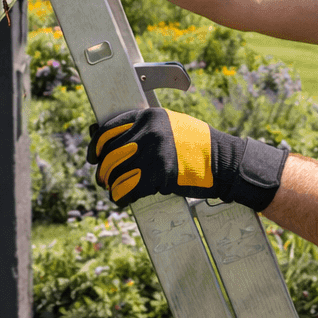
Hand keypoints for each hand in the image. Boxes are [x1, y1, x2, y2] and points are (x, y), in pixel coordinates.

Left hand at [87, 108, 288, 210]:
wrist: (223, 161)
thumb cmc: (196, 145)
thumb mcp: (170, 125)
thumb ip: (142, 128)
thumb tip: (103, 134)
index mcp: (149, 116)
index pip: (109, 128)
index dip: (96, 145)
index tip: (93, 156)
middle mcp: (148, 132)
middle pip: (109, 154)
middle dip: (102, 169)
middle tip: (103, 179)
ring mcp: (154, 154)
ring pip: (115, 173)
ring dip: (110, 185)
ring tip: (113, 190)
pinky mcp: (159, 176)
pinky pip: (127, 189)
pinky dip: (120, 198)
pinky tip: (122, 200)